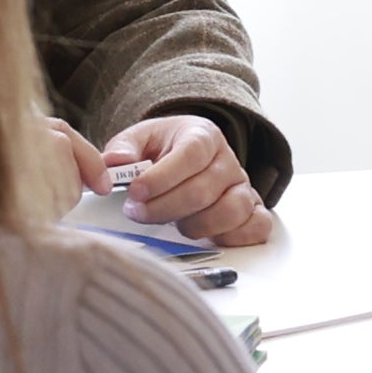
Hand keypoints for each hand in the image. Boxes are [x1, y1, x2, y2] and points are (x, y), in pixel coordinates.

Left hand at [81, 110, 269, 245]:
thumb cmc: (164, 150)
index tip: (135, 192)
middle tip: (137, 212)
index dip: (162, 178)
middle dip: (164, 208)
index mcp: (203, 136)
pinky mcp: (252, 210)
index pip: (191, 155)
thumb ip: (124, 148)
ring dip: (195, 226)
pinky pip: (257, 227)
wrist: (190, 156)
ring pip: (232, 211)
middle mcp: (228, 161)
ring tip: (173, 224)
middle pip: (204, 190)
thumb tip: (114, 162)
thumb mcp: (140, 139)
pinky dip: (234, 237)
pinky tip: (206, 235)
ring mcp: (243, 187)